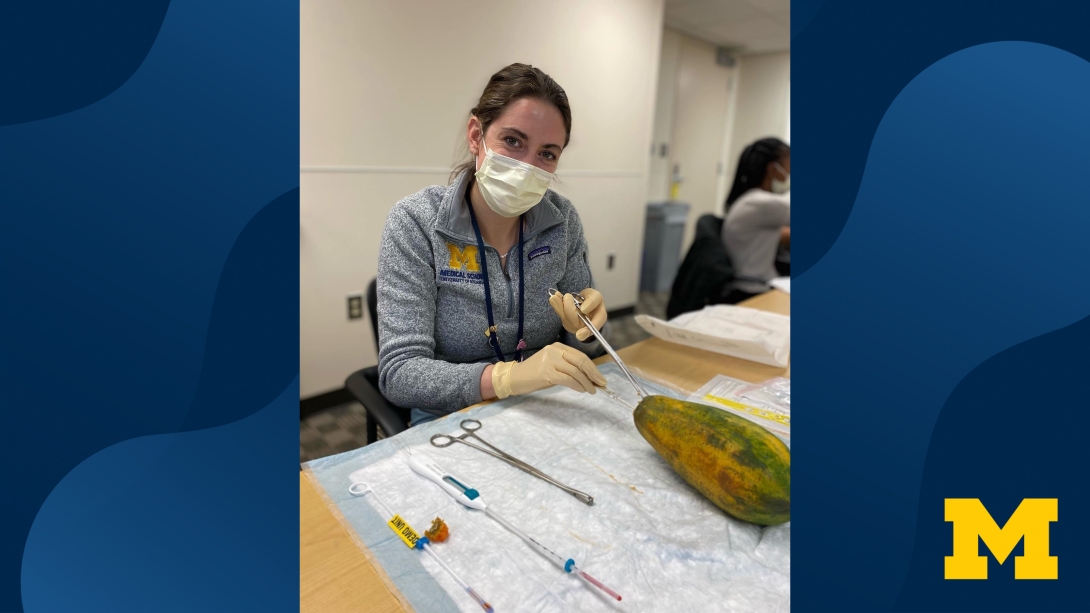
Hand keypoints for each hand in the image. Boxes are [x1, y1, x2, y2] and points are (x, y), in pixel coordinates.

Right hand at [491, 342, 606, 398]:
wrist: (514, 378)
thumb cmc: (535, 375)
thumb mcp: (553, 366)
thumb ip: (569, 368)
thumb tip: (589, 377)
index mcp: (558, 347)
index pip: (580, 356)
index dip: (593, 367)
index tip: (600, 378)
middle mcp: (554, 350)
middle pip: (580, 361)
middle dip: (593, 374)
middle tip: (601, 384)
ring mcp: (550, 360)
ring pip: (575, 371)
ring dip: (587, 382)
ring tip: (592, 390)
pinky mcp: (547, 372)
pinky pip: (568, 379)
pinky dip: (577, 385)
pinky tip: (581, 390)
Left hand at [549, 287, 606, 341]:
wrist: (583, 301)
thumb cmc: (592, 299)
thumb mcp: (596, 296)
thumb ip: (592, 301)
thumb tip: (583, 309)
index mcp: (598, 319)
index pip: (594, 327)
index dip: (586, 332)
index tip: (579, 335)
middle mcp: (586, 326)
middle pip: (576, 323)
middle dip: (569, 310)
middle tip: (567, 296)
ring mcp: (575, 326)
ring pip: (566, 320)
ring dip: (559, 307)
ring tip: (554, 297)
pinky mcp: (567, 323)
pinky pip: (561, 316)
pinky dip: (556, 305)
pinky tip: (555, 297)